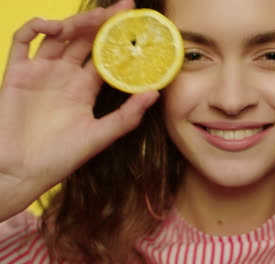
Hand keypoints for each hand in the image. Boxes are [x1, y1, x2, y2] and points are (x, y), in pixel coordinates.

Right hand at [0, 0, 158, 221]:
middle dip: (103, 22)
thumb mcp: (99, 136)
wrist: (21, 172)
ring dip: (76, 22)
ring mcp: (41, 72)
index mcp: (85, 88)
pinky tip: (53, 26)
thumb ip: (127, 116)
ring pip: (59, 36)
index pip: (105, 56)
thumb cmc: (61, 158)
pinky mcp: (17, 73)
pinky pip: (23, 42)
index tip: (137, 25)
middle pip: (85, 40)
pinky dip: (35, 28)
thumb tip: (155, 92)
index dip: (120, 41)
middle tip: (123, 7)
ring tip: (97, 17)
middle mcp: (65, 76)